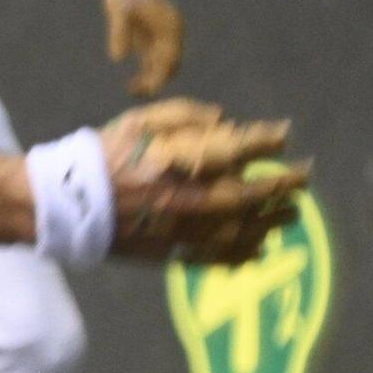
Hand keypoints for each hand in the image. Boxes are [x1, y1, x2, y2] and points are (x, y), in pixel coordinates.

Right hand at [101, 98, 306, 263]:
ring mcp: (185, 230)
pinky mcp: (175, 253)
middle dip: (284, 185)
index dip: (268, 140)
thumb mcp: (137, 121)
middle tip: (304, 177)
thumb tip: (225, 121)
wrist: (67, 203)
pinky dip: (245, 252)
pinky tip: (260, 247)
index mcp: (181, 162)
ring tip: (291, 213)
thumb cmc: (103, 155)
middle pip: (252, 194)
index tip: (286, 133)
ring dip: (273, 220)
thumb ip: (183, 115)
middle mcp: (191, 198)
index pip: (240, 149)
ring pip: (244, 228)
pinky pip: (220, 257)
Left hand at [105, 0, 184, 96]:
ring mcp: (162, 36)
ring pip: (161, 65)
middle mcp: (170, 33)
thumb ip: (119, 33)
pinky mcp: (150, 38)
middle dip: (157, 80)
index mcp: (171, 26)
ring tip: (132, 90)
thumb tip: (117, 58)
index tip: (150, 89)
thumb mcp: (120, 10)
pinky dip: (145, 73)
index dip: (162, 74)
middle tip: (138, 92)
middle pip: (170, 64)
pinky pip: (151, 61)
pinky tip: (132, 83)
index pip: (171, 57)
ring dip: (151, 79)